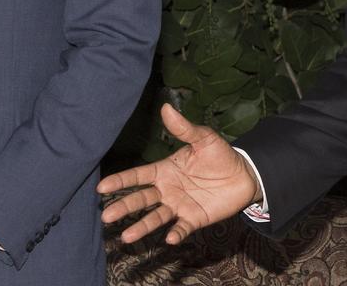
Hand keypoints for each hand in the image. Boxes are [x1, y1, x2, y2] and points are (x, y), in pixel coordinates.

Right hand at [97, 103, 260, 244]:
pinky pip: (182, 227)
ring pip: (156, 217)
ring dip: (142, 226)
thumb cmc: (220, 155)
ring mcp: (179, 206)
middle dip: (123, 207)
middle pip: (141, 199)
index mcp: (164, 170)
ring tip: (127, 237)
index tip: (102, 188)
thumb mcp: (203, 138)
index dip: (120, 181)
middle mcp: (167, 190)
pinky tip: (169, 238)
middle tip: (106, 216)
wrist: (244, 174)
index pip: (138, 176)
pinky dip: (176, 232)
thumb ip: (184, 128)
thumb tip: (166, 108)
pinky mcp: (194, 219)